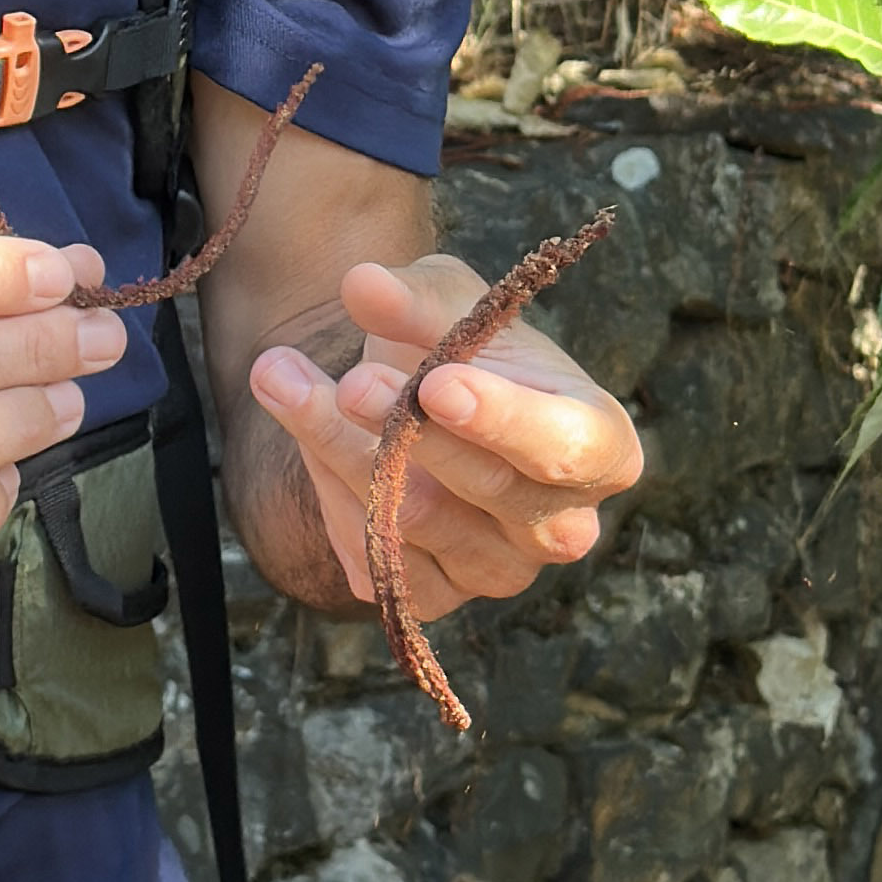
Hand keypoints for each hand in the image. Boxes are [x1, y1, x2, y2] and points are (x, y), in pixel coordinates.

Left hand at [246, 248, 643, 629]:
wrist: (426, 405)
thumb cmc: (469, 349)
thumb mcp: (453, 302)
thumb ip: (415, 299)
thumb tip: (362, 284)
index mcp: (601, 446)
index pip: (567, 446)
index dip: (503, 419)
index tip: (435, 383)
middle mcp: (562, 524)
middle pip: (488, 489)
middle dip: (408, 431)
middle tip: (347, 382)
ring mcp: (499, 570)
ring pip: (416, 521)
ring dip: (340, 448)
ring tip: (280, 375)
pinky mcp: (435, 596)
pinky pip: (376, 559)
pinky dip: (330, 494)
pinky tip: (307, 433)